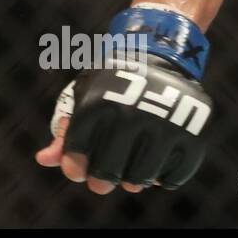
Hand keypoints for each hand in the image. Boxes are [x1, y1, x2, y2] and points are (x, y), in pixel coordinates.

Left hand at [36, 54, 211, 193]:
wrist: (157, 56)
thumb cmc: (111, 83)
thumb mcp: (84, 97)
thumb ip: (65, 131)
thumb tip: (44, 160)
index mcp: (98, 103)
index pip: (78, 150)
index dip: (75, 165)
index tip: (77, 169)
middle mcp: (131, 114)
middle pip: (108, 171)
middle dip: (100, 179)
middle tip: (101, 181)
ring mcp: (165, 126)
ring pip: (139, 179)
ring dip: (131, 179)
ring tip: (128, 170)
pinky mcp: (193, 137)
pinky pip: (172, 178)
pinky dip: (161, 177)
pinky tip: (154, 162)